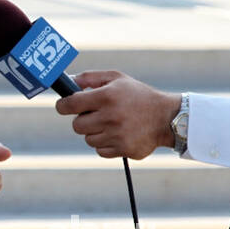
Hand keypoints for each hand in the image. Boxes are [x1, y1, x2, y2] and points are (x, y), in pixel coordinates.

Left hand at [53, 70, 178, 159]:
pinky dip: (105, 144)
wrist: (167, 117)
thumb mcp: (117, 78)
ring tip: (111, 124)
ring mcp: (117, 135)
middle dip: (83, 120)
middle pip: (77, 125)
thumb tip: (69, 81)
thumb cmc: (138, 95)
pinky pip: (100, 151)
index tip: (63, 106)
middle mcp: (110, 116)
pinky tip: (117, 135)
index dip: (63, 106)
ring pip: (88, 139)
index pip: (70, 104)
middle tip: (95, 115)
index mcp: (106, 96)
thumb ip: (90, 77)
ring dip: (95, 133)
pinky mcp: (124, 150)